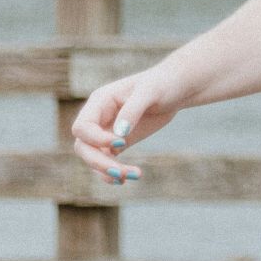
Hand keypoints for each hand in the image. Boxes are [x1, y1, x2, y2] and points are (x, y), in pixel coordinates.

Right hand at [70, 67, 184, 185]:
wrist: (178, 89)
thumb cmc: (163, 83)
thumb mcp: (150, 91)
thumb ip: (133, 109)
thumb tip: (119, 133)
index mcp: (100, 101)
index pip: (82, 127)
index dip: (95, 139)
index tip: (121, 142)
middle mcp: (98, 118)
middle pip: (83, 147)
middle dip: (98, 162)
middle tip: (120, 172)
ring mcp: (106, 132)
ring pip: (94, 158)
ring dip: (107, 171)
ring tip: (132, 175)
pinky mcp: (118, 143)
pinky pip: (107, 161)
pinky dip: (114, 172)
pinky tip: (129, 177)